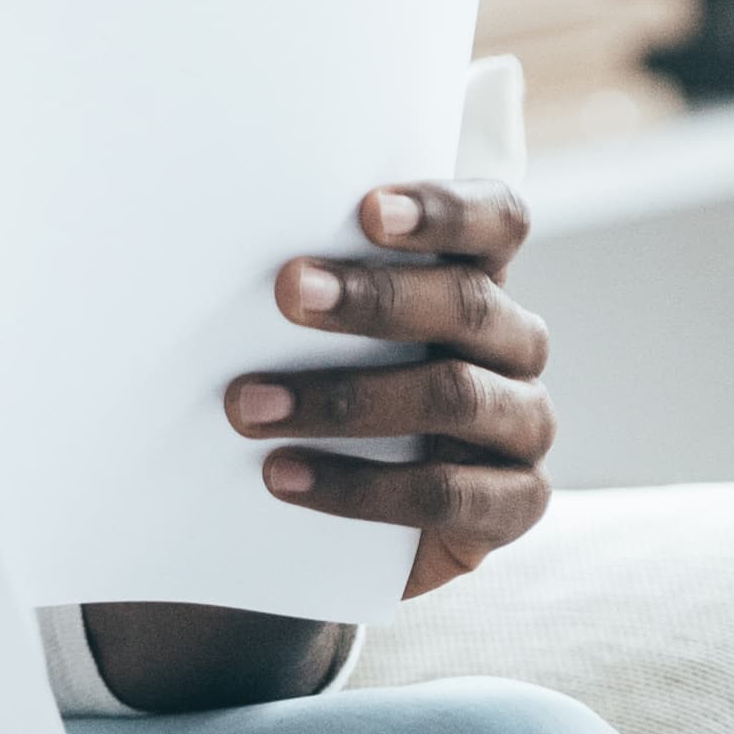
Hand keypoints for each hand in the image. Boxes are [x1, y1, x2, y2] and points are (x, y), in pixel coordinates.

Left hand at [229, 179, 553, 597]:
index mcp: (480, 278)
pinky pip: (446, 493)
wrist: (350, 524)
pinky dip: (359, 487)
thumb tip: (209, 245)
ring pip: (454, 395)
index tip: (368, 210)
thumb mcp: (322, 331)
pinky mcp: (515, 503)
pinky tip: (284, 477)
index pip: (497, 221)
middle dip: (373, 298)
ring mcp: (524, 424)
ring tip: (249, 406)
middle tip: (286, 291)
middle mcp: (515, 344)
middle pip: (468, 303)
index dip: (445, 211)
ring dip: (346, 399)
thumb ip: (309, 287)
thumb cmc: (329, 387)